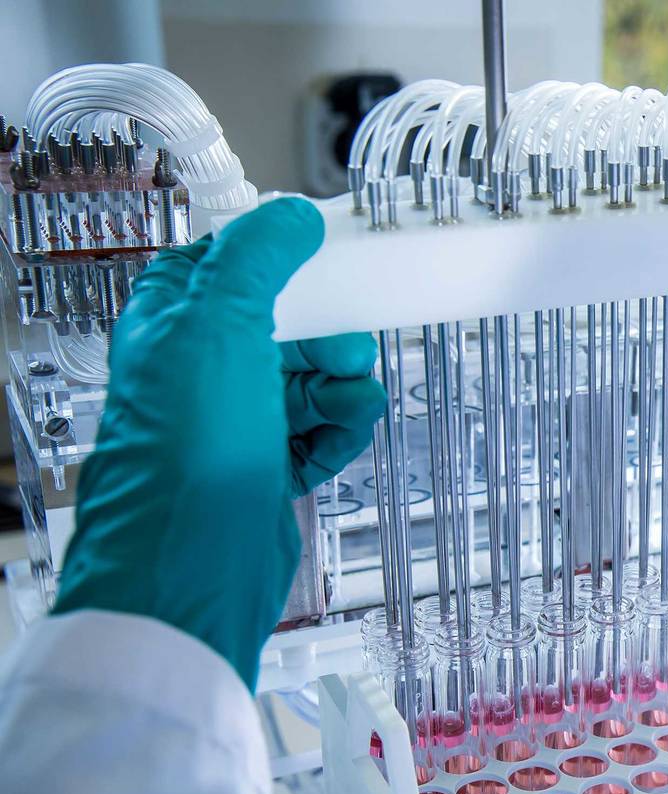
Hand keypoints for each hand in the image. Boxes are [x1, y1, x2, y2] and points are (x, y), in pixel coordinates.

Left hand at [54, 197, 383, 689]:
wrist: (194, 558)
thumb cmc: (186, 449)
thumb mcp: (218, 323)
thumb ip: (257, 258)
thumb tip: (292, 218)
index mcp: (174, 324)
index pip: (234, 266)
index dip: (285, 262)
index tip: (336, 254)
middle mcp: (203, 371)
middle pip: (291, 325)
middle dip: (330, 337)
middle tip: (347, 351)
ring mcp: (238, 422)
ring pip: (315, 380)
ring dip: (344, 388)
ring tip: (350, 405)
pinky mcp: (269, 466)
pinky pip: (324, 431)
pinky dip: (342, 430)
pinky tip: (344, 435)